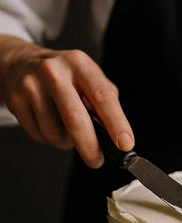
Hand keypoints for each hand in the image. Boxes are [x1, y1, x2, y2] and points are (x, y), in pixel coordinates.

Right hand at [0, 36, 133, 167]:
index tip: (125, 143)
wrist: (20, 62)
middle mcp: (54, 72)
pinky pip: (40, 136)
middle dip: (90, 147)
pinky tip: (49, 122)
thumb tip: (117, 135)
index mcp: (80, 64)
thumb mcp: (88, 78)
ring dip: (67, 142)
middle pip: (75, 119)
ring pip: (56, 133)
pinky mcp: (15, 101)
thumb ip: (105, 102)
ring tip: (67, 128)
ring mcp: (31, 86)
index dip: (116, 123)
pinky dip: (50, 138)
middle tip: (97, 160)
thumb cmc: (65, 76)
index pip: (103, 97)